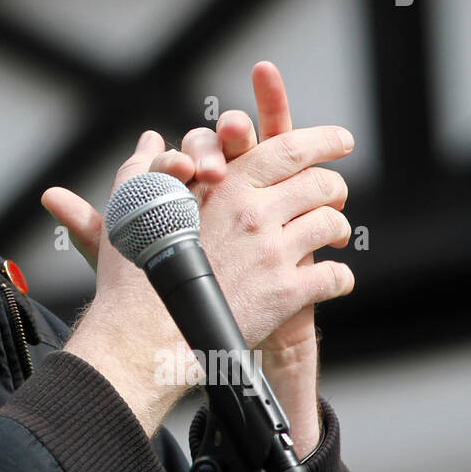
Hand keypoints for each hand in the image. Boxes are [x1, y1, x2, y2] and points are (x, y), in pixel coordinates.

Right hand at [171, 62, 354, 455]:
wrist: (144, 332)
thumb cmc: (134, 270)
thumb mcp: (131, 206)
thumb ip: (144, 166)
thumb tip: (151, 139)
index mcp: (224, 185)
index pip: (287, 148)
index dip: (322, 141)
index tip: (339, 141)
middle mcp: (254, 213)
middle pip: (320, 183)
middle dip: (335, 186)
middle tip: (335, 194)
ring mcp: (272, 253)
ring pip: (331, 224)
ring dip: (337, 229)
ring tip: (333, 238)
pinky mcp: (284, 293)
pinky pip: (333, 276)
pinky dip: (339, 277)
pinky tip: (330, 281)